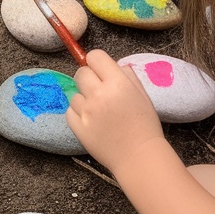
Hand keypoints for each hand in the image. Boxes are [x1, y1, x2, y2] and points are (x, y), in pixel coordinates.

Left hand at [66, 49, 163, 176]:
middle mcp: (99, 94)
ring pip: (74, 93)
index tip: (102, 71)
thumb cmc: (145, 125)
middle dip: (89, 78)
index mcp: (118, 83)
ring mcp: (86, 112)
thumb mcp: (142, 94)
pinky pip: (69, 111)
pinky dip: (77, 114)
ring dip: (83, 99)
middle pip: (80, 72)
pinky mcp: (78, 127)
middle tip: (98, 91)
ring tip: (97, 111)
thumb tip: (114, 65)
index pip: (95, 56)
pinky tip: (91, 121)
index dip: (98, 63)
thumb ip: (127, 76)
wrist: (139, 157)